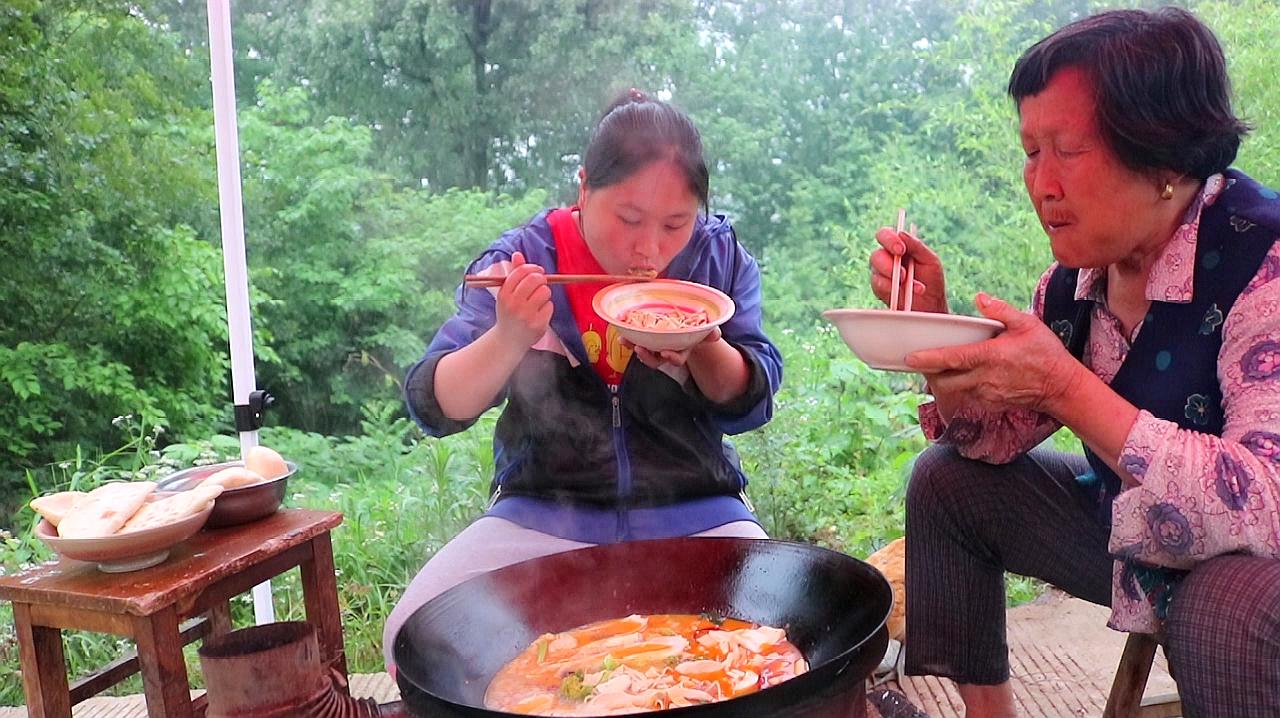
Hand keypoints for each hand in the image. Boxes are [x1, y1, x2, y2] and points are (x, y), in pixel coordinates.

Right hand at [493, 251, 552, 348]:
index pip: (521, 272)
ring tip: (538, 301)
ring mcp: (526, 315)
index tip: (537, 272)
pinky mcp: (538, 325)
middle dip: (541, 279)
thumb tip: (518, 254)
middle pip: (535, 279)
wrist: (508, 340)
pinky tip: (539, 314)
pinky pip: (550, 306)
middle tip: (541, 284)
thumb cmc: (509, 313)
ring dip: (545, 294)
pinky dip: (547, 308)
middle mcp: (513, 304)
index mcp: (504, 294)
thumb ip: (514, 274)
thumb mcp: (506, 294)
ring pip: (545, 292)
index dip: (532, 268)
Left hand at [624, 327, 722, 369]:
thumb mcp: (704, 329)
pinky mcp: (644, 336)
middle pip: (655, 359)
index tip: (666, 353)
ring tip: (625, 340)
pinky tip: (621, 330)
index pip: (676, 359)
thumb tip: (716, 335)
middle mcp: (665, 350)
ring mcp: (654, 345)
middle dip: (647, 356)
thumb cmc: (695, 328)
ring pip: (642, 349)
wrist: (684, 324)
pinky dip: (627, 335)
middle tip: (640, 349)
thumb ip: (710, 332)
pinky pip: (635, 338)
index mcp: (680, 350)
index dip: (671, 358)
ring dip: (633, 345)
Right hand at [869, 226, 947, 313]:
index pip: (885, 235)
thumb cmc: (931, 281)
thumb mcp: (930, 261)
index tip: (900, 250)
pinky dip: (892, 289)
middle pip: (876, 254)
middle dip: (889, 264)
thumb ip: (916, 246)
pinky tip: (904, 294)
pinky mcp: (879, 290)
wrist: (931, 307)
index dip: (889, 239)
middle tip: (903, 274)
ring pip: (875, 270)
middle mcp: (886, 259)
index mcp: (898, 247)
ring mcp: (881, 275)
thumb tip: (902, 234)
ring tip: (910, 285)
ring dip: (893, 278)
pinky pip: (878, 286)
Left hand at [905, 293, 1085, 416]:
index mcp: (990, 356)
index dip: (928, 359)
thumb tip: (979, 298)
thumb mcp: (1027, 324)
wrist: (1061, 386)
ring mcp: (987, 394)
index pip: (952, 358)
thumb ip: (1001, 311)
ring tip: (941, 367)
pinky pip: (968, 397)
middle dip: (931, 373)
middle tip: (922, 361)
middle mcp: (985, 378)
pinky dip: (961, 388)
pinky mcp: (991, 405)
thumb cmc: (1045, 352)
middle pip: (944, 380)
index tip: (910, 357)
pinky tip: (964, 376)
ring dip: (944, 381)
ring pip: (954, 390)